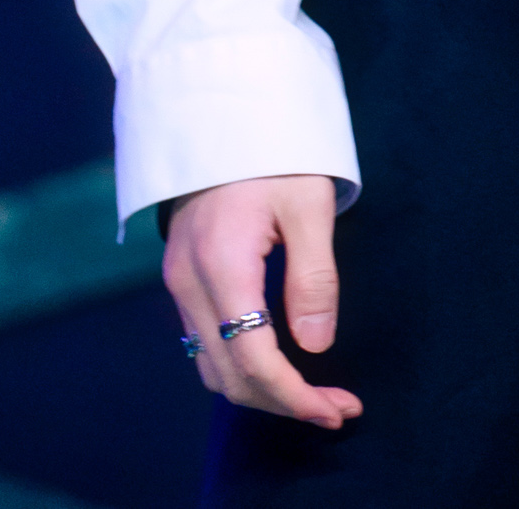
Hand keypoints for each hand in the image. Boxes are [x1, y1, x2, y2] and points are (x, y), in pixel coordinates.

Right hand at [164, 174, 361, 426]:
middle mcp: (188, 282)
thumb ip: (313, 277)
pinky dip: (240, 365)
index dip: (296, 396)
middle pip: (229, 375)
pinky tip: (278, 360)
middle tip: (337, 407)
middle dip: (284, 402)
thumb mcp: (308, 205)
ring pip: (211, 366)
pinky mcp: (182, 276)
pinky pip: (204, 342)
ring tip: (314, 393)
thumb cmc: (275, 150)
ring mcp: (178, 281)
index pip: (253, 360)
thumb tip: (316, 347)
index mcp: (221, 265)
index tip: (339, 409)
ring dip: (261, 390)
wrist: (225, 110)